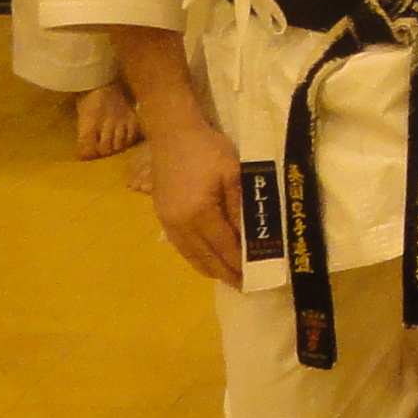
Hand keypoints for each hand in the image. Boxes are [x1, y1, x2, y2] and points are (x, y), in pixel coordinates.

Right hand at [149, 105, 249, 282]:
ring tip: (228, 277)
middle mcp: (180, 225)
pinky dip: (196, 257)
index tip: (255, 278)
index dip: (239, 265)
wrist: (173, 132)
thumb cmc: (208, 149)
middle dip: (225, 273)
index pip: (224, 249)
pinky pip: (181, 247)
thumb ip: (241, 208)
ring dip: (210, 269)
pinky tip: (207, 259)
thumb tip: (250, 238)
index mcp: (199, 215)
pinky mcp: (163, 216)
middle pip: (206, 258)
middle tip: (244, 285)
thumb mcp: (234, 174)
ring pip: (191, 256)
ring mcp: (168, 222)